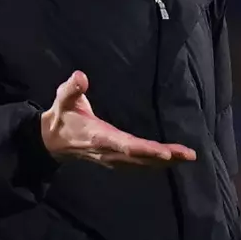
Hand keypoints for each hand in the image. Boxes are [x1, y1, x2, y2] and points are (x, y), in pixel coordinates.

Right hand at [41, 71, 196, 166]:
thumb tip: (80, 76)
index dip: (146, 150)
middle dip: (165, 157)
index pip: (126, 146)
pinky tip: (172, 160)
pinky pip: (139, 163)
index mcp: (99, 137)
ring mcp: (113, 159)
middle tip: (189, 155)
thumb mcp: (62, 100)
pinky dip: (156, 163)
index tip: (165, 153)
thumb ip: (72, 88)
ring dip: (166, 161)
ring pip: (142, 163)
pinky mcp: (116, 160)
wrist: (51, 142)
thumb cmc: (62, 117)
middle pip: (141, 157)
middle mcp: (109, 152)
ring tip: (187, 157)